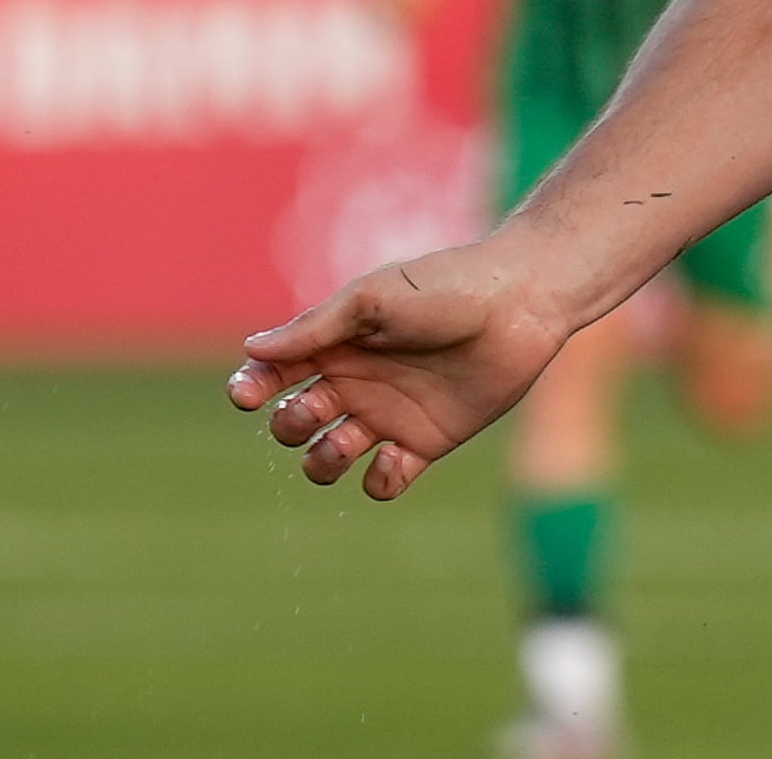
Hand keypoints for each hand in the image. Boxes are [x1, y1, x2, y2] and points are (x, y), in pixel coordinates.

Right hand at [224, 246, 572, 499]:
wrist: (523, 304)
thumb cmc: (449, 288)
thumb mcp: (376, 299)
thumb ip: (316, 328)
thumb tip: (252, 349)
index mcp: (337, 343)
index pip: (273, 374)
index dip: (250, 388)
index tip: (249, 393)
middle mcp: (357, 382)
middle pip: (293, 423)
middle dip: (290, 424)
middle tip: (319, 405)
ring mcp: (389, 415)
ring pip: (328, 459)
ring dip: (322, 462)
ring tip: (348, 440)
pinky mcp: (426, 442)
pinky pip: (384, 481)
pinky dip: (377, 482)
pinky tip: (394, 457)